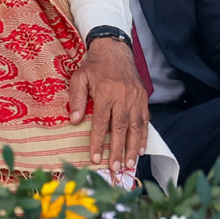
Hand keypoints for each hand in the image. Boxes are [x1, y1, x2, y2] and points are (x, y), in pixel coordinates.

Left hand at [67, 37, 148, 176]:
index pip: (101, 122)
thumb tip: (74, 121)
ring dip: (132, 148)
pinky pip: (145, 121)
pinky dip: (144, 137)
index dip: (98, 141)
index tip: (95, 158)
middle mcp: (123, 97)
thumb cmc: (94, 67)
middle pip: (120, 128)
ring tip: (128, 164)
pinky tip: (141, 150)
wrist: (115, 51)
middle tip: (114, 168)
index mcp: (105, 92)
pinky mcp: (143, 99)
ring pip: (135, 127)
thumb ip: (76, 98)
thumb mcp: (79, 77)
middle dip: (117, 150)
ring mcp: (135, 99)